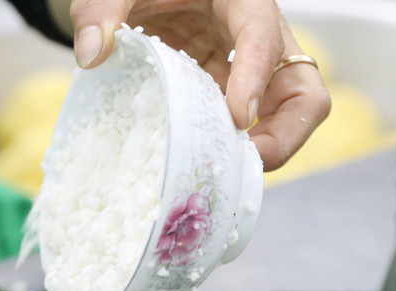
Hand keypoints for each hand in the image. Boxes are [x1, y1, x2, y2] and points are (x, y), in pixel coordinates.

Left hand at [65, 0, 330, 170]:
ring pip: (287, 114)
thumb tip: (92, 54)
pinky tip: (204, 165)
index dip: (255, 76)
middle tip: (248, 160)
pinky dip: (234, 149)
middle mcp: (255, 34)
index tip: (238, 118)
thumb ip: (99, 10)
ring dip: (267, 149)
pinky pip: (250, 126)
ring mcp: (247, 68)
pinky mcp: (230, 92)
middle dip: (288, 131)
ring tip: (226, 171)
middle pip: (303, 87)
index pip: (263, 32)